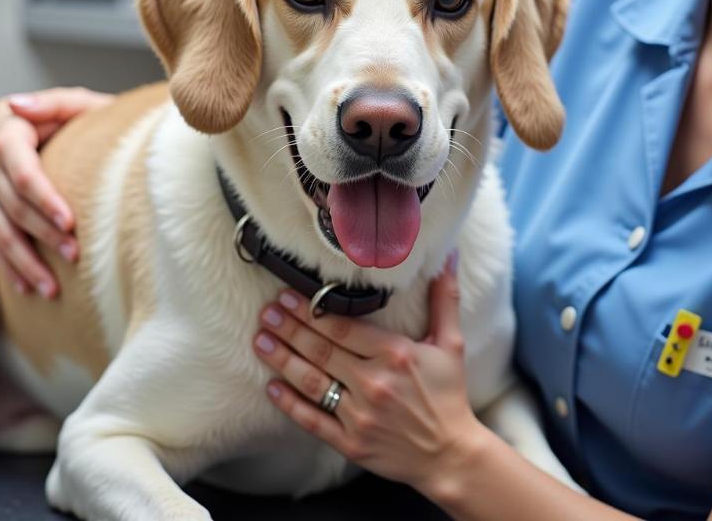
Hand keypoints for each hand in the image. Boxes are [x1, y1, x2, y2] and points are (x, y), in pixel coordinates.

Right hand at [0, 87, 112, 296]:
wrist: (36, 127)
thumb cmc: (65, 115)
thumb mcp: (71, 102)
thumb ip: (52, 102)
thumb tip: (17, 104)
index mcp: (9, 136)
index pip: (23, 173)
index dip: (45, 199)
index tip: (70, 222)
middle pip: (13, 207)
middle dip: (43, 234)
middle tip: (75, 255)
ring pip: (1, 232)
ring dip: (26, 262)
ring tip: (53, 288)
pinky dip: (11, 268)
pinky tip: (29, 289)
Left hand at [252, 253, 484, 495]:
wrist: (451, 455)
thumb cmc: (449, 394)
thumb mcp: (450, 342)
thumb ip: (444, 297)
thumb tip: (448, 256)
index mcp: (395, 354)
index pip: (343, 328)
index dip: (312, 312)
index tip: (288, 296)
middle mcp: (374, 383)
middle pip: (321, 351)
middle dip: (289, 329)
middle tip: (266, 312)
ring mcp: (359, 415)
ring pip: (312, 383)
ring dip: (282, 359)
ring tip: (260, 340)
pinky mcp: (351, 443)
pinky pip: (313, 421)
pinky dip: (289, 404)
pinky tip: (271, 387)